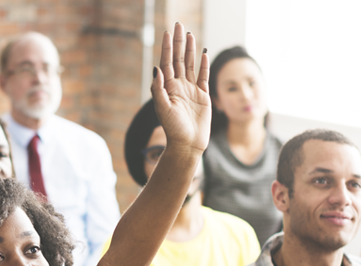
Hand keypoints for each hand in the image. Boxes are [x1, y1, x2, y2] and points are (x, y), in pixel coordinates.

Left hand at [151, 22, 210, 155]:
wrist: (187, 144)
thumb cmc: (172, 129)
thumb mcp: (162, 108)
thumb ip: (158, 88)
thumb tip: (157, 68)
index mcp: (167, 87)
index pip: (167, 62)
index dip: (167, 47)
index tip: (168, 32)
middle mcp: (178, 86)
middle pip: (178, 59)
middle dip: (179, 42)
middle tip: (179, 25)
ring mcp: (191, 90)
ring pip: (190, 64)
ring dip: (190, 50)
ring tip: (190, 35)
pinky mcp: (203, 96)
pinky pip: (204, 76)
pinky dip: (204, 65)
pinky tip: (204, 54)